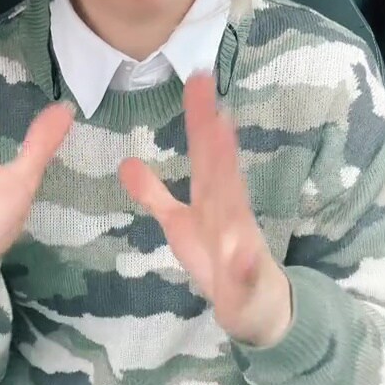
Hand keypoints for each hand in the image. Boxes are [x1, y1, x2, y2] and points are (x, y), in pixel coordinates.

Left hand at [119, 73, 291, 346]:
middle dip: (217, 138)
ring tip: (227, 149)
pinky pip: (244, 275)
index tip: (197, 77)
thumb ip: (154, 194)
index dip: (199, 117)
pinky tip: (242, 256)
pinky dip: (244, 266)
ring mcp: (241, 248)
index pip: (205, 152)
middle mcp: (230, 214)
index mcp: (213, 197)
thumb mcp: (180, 223)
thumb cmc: (219, 258)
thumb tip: (125, 161)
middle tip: (214, 102)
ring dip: (231, 185)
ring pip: (236, 214)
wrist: (259, 307)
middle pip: (222, 172)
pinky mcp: (245, 284)